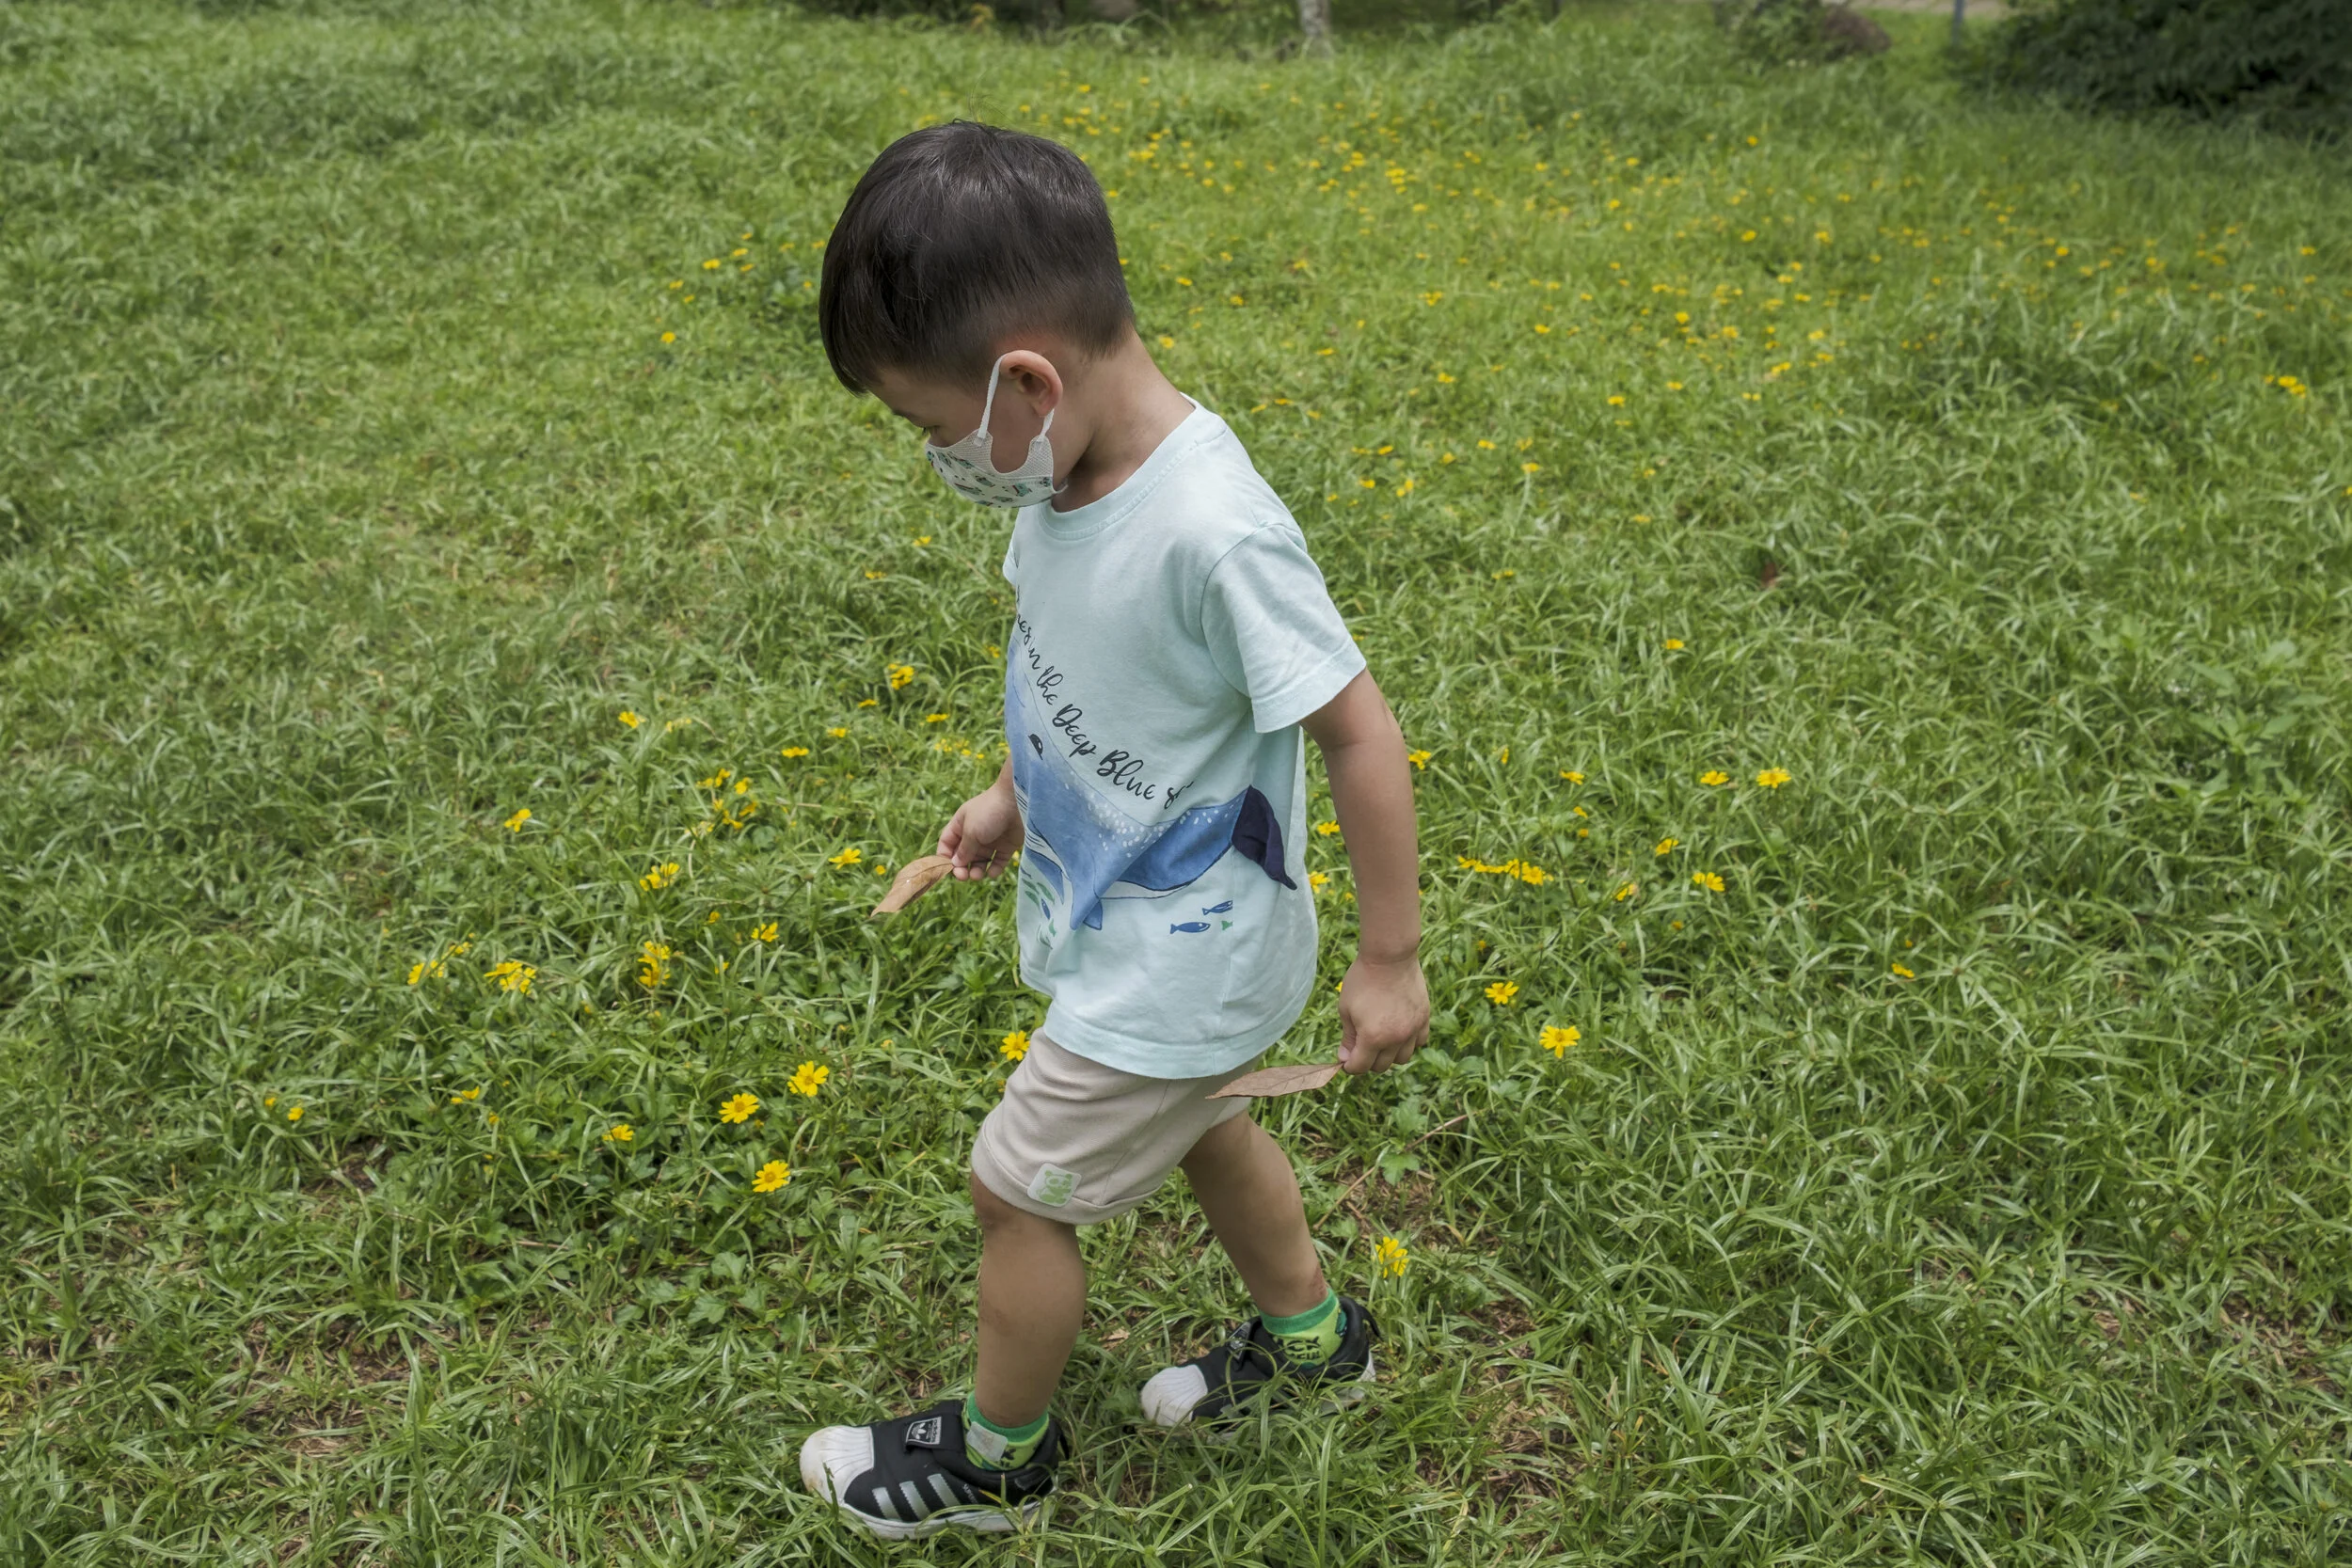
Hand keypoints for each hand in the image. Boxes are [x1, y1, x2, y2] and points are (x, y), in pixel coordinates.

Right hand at [939, 774, 1022, 880]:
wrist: (1019, 801)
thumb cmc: (989, 812)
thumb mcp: (971, 830)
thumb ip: (963, 849)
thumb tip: (955, 864)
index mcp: (960, 825)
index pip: (947, 844)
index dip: (945, 857)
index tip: (947, 869)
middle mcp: (974, 834)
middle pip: (963, 856)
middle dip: (961, 868)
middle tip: (964, 877)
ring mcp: (991, 841)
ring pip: (980, 862)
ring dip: (976, 871)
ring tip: (977, 875)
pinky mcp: (1007, 846)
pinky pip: (997, 862)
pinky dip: (994, 870)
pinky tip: (992, 872)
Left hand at [1336, 952, 1428, 1074]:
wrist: (1389, 957)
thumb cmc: (1362, 980)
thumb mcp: (1346, 1009)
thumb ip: (1348, 1037)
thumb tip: (1345, 1059)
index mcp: (1373, 1037)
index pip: (1360, 1066)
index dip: (1349, 1065)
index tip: (1345, 1059)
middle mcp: (1396, 1038)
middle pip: (1381, 1066)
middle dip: (1367, 1060)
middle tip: (1360, 1046)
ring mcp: (1413, 1030)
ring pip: (1402, 1058)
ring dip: (1389, 1054)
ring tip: (1380, 1039)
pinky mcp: (1424, 1019)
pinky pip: (1419, 1042)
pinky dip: (1408, 1042)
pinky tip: (1398, 1030)